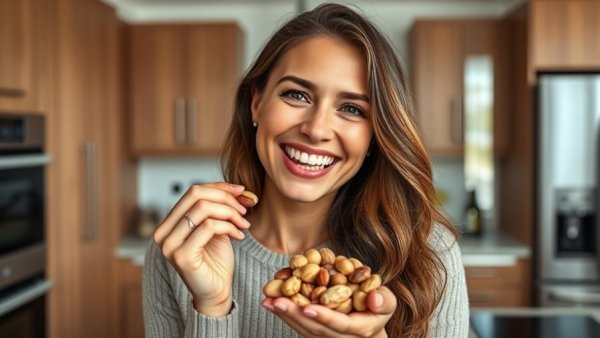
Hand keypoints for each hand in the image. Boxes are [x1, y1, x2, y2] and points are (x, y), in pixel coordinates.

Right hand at [153, 182, 250, 316]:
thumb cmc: (216, 262)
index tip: (241, 191)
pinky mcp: (182, 256)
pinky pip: (209, 227)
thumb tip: (236, 188)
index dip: (219, 187)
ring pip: (203, 209)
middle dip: (225, 198)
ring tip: (243, 224)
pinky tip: (239, 236)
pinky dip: (229, 227)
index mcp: (168, 223)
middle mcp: (163, 233)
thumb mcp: (217, 228)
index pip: (193, 191)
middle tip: (244, 210)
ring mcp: (170, 245)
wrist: (216, 293)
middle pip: (196, 195)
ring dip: (230, 213)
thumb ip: (219, 208)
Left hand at [261, 286, 396, 337]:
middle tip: (276, 301)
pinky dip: (285, 315)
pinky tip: (271, 303)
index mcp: (359, 330)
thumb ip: (384, 300)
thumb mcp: (388, 302)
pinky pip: (298, 326)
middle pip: (315, 329)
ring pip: (303, 329)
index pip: (340, 325)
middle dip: (294, 315)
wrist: (369, 327)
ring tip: (268, 301)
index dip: (324, 317)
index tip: (308, 307)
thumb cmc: (378, 309)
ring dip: (284, 316)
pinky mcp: (315, 335)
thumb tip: (374, 298)